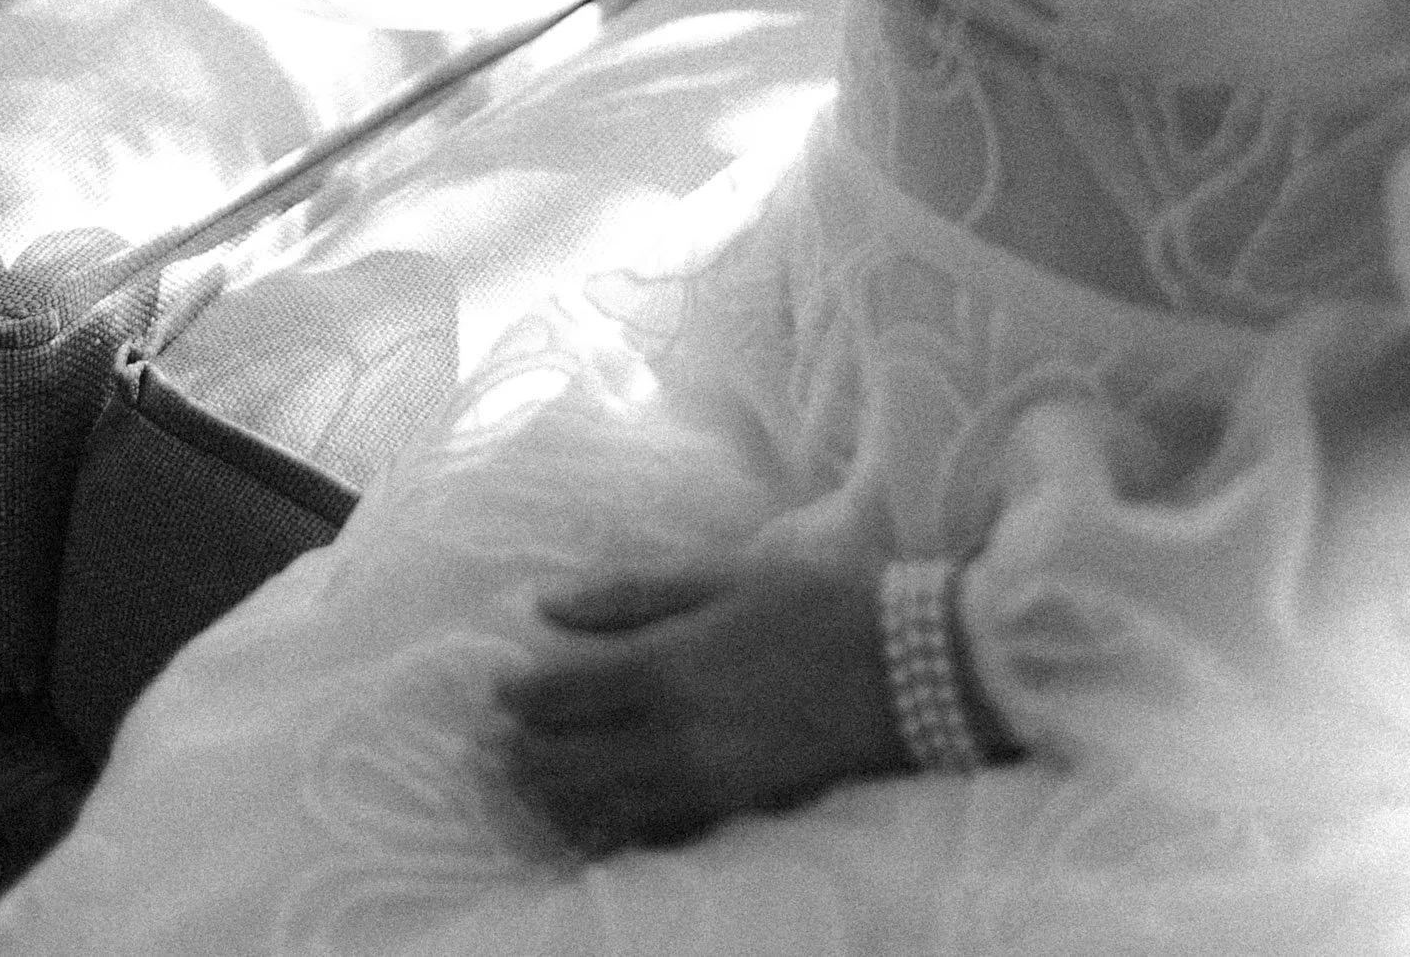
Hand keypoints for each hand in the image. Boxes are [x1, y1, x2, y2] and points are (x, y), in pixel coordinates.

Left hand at [493, 553, 908, 856]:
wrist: (911, 667)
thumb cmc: (813, 605)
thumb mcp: (720, 576)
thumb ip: (630, 593)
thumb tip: (546, 604)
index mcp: (663, 665)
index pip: (558, 695)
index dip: (516, 697)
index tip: (498, 693)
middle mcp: (672, 734)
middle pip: (565, 763)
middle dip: (522, 758)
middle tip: (501, 747)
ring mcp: (704, 781)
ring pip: (601, 808)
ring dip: (556, 800)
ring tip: (535, 785)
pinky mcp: (736, 808)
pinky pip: (655, 833)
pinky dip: (614, 829)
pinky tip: (598, 819)